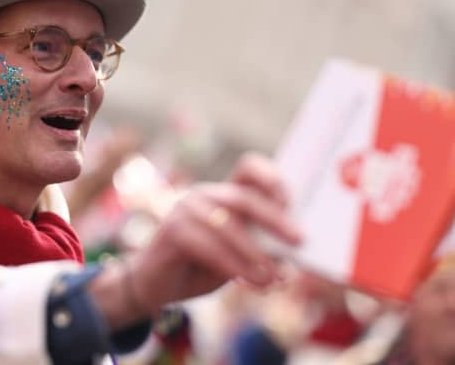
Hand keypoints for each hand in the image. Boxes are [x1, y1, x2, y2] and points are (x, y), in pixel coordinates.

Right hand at [89, 152, 301, 328]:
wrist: (156, 286)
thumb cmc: (201, 267)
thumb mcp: (236, 256)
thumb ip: (258, 248)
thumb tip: (292, 254)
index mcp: (223, 194)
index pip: (249, 168)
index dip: (271, 178)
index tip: (291, 201)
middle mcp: (204, 195)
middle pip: (244, 197)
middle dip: (275, 219)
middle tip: (298, 241)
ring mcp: (185, 209)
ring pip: (229, 226)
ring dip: (257, 254)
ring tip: (275, 278)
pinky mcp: (173, 230)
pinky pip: (211, 247)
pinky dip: (236, 266)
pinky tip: (250, 283)